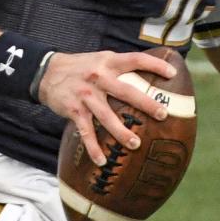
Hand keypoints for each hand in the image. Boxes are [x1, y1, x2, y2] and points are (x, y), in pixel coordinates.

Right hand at [37, 50, 177, 166]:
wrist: (46, 72)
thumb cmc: (81, 67)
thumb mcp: (100, 59)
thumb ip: (119, 66)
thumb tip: (149, 73)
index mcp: (108, 62)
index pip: (135, 60)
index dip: (154, 65)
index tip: (172, 73)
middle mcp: (98, 77)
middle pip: (125, 91)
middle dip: (145, 103)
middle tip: (163, 115)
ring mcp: (86, 95)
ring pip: (106, 116)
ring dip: (121, 132)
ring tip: (135, 144)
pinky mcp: (74, 110)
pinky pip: (86, 132)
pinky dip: (93, 148)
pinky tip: (101, 161)